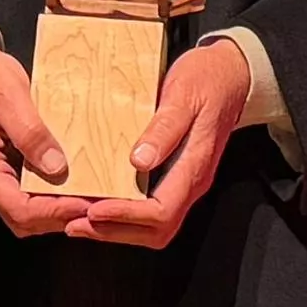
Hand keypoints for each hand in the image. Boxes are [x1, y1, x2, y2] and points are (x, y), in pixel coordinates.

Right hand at [0, 27, 90, 239]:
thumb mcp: (10, 98)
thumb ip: (31, 134)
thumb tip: (57, 167)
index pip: (19, 208)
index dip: (55, 211)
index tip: (87, 202)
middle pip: (24, 220)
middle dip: (61, 216)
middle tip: (99, 204)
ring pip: (28, 215)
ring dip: (59, 211)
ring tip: (92, 199)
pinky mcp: (3, 176)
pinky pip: (29, 198)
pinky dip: (53, 199)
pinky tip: (77, 188)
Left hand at [82, 39, 251, 250]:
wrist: (231, 74)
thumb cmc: (207, 80)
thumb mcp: (183, 96)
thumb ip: (165, 129)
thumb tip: (139, 163)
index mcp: (195, 167)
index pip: (161, 211)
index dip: (126, 216)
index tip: (94, 210)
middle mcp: (191, 183)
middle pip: (156, 230)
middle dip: (114, 232)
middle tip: (76, 224)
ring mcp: (183, 182)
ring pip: (153, 227)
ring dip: (115, 229)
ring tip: (79, 221)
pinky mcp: (174, 177)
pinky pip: (150, 210)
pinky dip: (121, 215)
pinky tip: (97, 205)